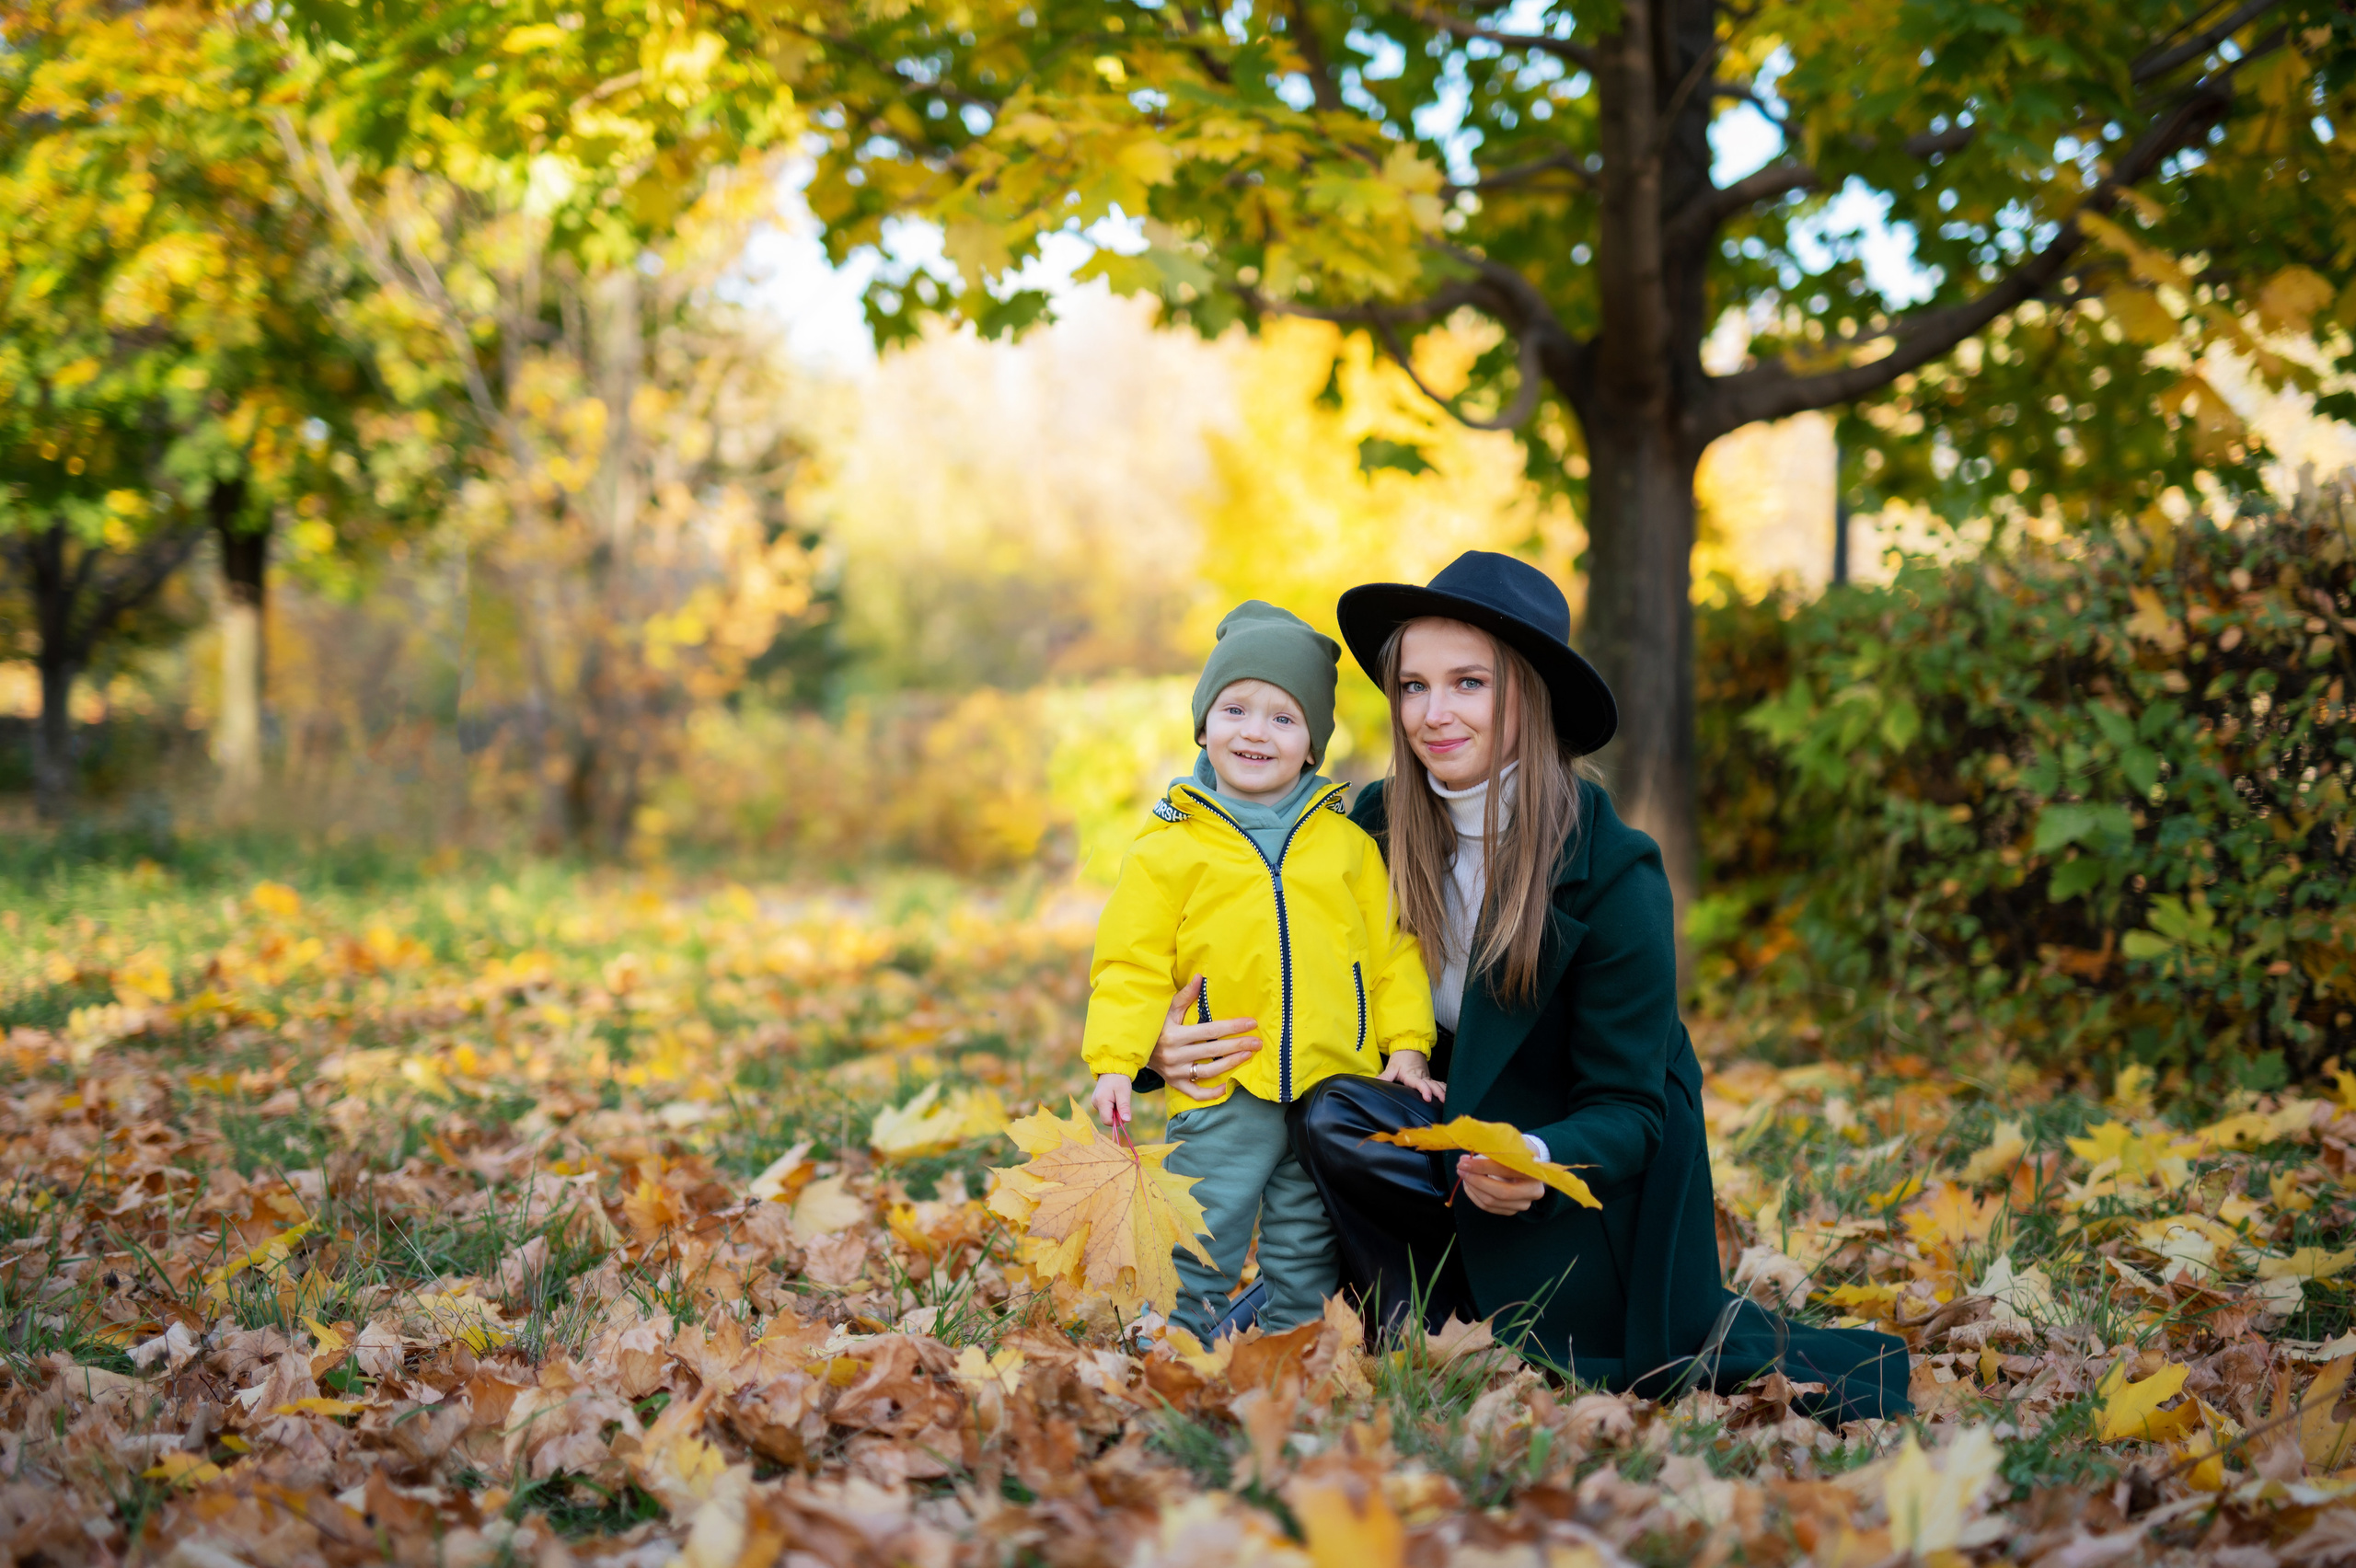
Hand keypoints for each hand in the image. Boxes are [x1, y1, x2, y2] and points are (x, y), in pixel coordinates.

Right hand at [1092, 1073, 1132, 1127]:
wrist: (1112, 1068)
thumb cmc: (1119, 1080)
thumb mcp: (1124, 1093)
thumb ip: (1124, 1107)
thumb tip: (1126, 1121)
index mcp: (1101, 1101)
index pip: (1107, 1121)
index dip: (1117, 1121)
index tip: (1125, 1112)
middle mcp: (1095, 1103)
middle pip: (1107, 1118)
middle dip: (1116, 1115)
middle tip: (1122, 1103)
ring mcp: (1095, 1102)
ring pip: (1107, 1114)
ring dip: (1115, 1110)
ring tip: (1118, 1098)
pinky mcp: (1097, 1101)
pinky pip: (1105, 1110)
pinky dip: (1112, 1107)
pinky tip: (1114, 1098)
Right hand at [1144, 975, 1261, 1101]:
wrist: (1134, 1048)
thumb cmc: (1155, 1025)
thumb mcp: (1167, 1010)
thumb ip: (1185, 996)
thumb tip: (1201, 977)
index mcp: (1174, 1035)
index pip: (1210, 1031)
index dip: (1232, 1027)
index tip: (1251, 1023)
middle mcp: (1174, 1055)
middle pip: (1213, 1051)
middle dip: (1238, 1045)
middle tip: (1257, 1042)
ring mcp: (1175, 1072)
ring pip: (1208, 1072)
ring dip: (1230, 1064)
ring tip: (1248, 1056)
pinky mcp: (1174, 1084)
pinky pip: (1195, 1093)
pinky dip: (1212, 1093)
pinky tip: (1227, 1087)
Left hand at [1378, 1049, 1445, 1103]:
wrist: (1409, 1046)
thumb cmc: (1401, 1057)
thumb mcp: (1392, 1066)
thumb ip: (1385, 1076)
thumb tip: (1375, 1082)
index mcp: (1412, 1075)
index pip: (1420, 1083)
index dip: (1424, 1090)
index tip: (1428, 1097)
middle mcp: (1422, 1076)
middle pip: (1433, 1085)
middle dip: (1439, 1093)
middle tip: (1444, 1101)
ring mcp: (1427, 1077)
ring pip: (1438, 1084)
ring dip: (1444, 1091)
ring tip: (1449, 1100)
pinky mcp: (1429, 1077)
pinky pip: (1439, 1083)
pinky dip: (1444, 1088)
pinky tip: (1449, 1094)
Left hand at [1458, 1154, 1544, 1215]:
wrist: (1528, 1165)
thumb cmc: (1516, 1152)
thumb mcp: (1509, 1146)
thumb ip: (1490, 1151)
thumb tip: (1465, 1159)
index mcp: (1535, 1171)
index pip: (1505, 1170)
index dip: (1483, 1166)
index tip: (1464, 1161)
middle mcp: (1533, 1191)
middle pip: (1501, 1192)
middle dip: (1476, 1180)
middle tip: (1461, 1169)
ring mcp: (1523, 1204)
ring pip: (1492, 1201)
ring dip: (1473, 1188)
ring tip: (1463, 1174)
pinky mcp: (1512, 1211)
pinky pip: (1488, 1207)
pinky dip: (1474, 1195)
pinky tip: (1469, 1184)